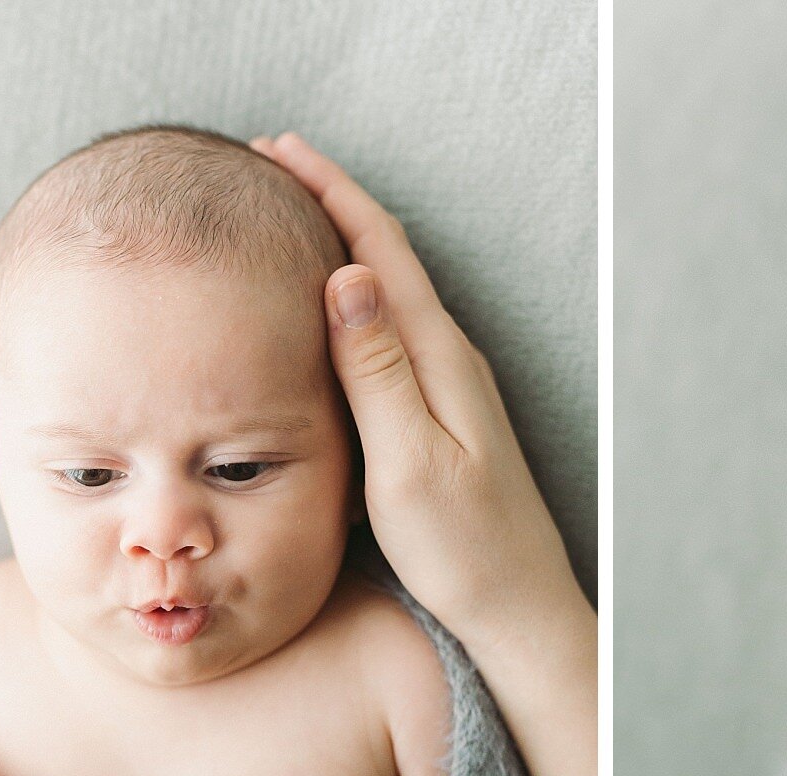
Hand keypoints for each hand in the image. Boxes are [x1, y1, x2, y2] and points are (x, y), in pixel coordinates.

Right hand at [253, 133, 597, 775]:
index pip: (381, 251)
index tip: (276, 151)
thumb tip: (350, 276)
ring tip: (286, 220)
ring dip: (340, 247)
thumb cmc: (465, 552)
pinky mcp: (443, 419)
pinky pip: (391, 335)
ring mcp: (451, 389)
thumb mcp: (408, 462)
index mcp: (441, 360)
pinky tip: (328, 314)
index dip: (330, 193)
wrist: (518, 612)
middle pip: (387, 258)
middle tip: (268, 167)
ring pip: (389, 293)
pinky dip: (353, 301)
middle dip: (330, 203)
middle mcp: (452, 361)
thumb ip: (378, 370)